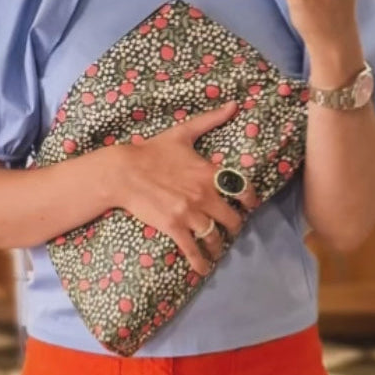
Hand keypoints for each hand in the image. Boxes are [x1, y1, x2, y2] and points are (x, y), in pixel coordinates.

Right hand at [110, 100, 259, 276]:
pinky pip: (193, 250)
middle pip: (232, 220)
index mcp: (210, 174)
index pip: (243, 191)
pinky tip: (203, 269)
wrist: (124, 171)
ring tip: (217, 250)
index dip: (250, 202)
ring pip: (215, 237)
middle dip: (234, 227)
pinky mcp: (174, 227)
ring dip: (218, 246)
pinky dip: (201, 262)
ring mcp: (190, 214)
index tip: (249, 207)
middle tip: (231, 230)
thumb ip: (210, 120)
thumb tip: (232, 104)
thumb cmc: (153, 150)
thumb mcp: (183, 133)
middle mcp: (205, 196)